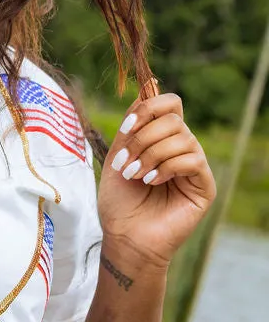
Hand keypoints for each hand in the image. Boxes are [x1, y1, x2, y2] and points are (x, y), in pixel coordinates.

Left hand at [97, 93, 216, 267]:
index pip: (170, 104)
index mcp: (161, 138)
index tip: (125, 129)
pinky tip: (152, 182)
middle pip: (174, 118)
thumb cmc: (119, 202)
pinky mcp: (204, 186)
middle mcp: (181, 148)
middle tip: (126, 163)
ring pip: (182, 137)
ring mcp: (194, 166)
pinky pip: (192, 159)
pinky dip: (168, 167)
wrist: (124, 238)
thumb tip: (149, 83)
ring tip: (135, 176)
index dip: (148, 108)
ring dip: (151, 155)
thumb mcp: (118, 155)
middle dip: (143, 137)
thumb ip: (132, 124)